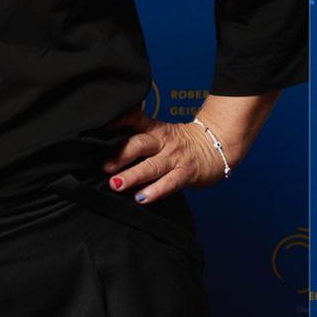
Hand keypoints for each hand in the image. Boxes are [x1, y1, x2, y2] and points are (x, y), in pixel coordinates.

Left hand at [103, 111, 225, 204]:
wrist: (216, 146)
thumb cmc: (182, 144)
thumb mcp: (160, 134)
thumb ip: (137, 139)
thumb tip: (105, 152)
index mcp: (155, 129)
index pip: (134, 119)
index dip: (118, 121)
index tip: (100, 127)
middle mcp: (163, 141)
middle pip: (140, 144)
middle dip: (120, 155)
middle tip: (104, 166)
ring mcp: (175, 157)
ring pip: (152, 166)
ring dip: (133, 175)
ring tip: (117, 184)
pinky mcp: (186, 172)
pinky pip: (170, 182)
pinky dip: (156, 190)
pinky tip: (142, 198)